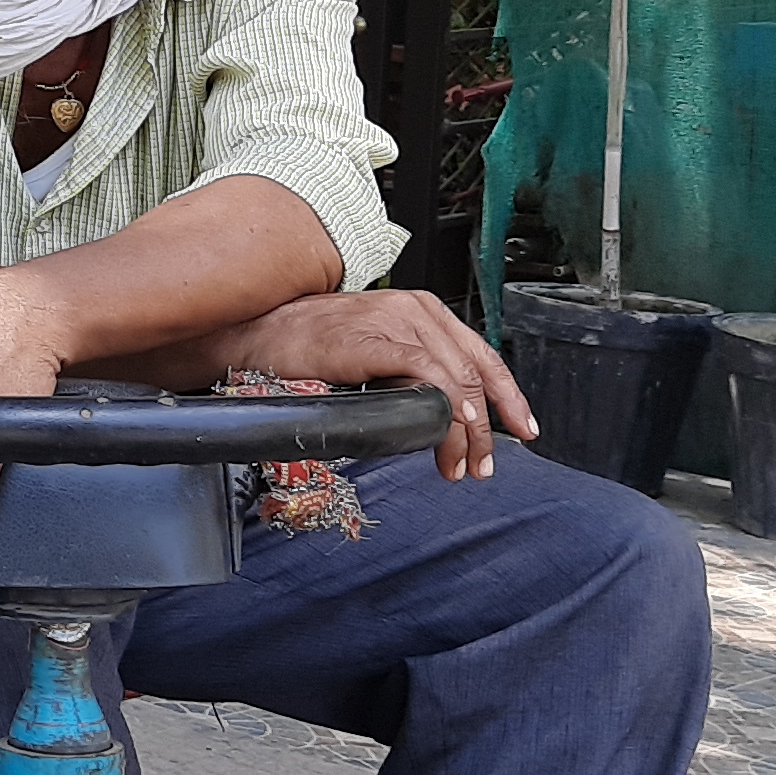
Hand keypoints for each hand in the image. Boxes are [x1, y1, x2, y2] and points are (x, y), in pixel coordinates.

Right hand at [219, 290, 535, 480]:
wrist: (255, 336)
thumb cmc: (301, 347)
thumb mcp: (370, 354)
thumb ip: (406, 372)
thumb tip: (438, 412)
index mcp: (419, 311)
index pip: (481, 355)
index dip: (507, 397)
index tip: (520, 430)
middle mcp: (415, 310)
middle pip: (477, 370)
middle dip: (488, 426)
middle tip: (482, 465)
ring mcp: (396, 321)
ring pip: (458, 377)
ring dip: (466, 429)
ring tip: (459, 464)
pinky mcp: (376, 338)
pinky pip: (428, 373)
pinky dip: (447, 405)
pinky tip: (449, 430)